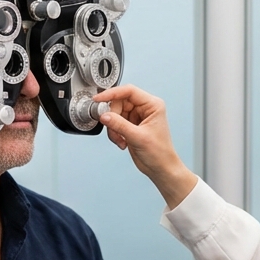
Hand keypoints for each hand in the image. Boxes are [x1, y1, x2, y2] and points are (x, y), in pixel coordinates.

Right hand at [94, 84, 197, 208]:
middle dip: (113, 117)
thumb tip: (104, 115)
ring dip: (113, 128)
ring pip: (115, 114)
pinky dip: (114, 133)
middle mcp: (145, 108)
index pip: (129, 91)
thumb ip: (119, 124)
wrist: (161, 168)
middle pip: (119, 102)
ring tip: (120, 139)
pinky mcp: (131, 126)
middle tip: (113, 129)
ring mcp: (137, 117)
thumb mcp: (138, 137)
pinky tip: (122, 142)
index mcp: (153, 105)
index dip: (112, 93)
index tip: (99, 99)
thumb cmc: (160, 153)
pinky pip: (115, 123)